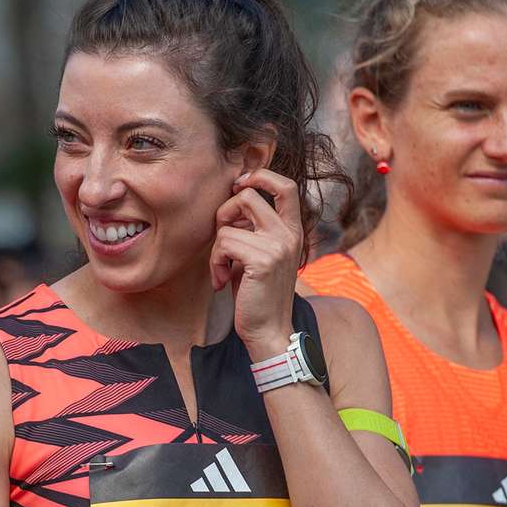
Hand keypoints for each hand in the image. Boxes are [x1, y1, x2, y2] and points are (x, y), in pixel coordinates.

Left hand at [209, 168, 302, 358]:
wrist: (269, 330)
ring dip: (216, 248)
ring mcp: (278, 245)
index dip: (260, 176)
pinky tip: (220, 282)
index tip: (239, 185)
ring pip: (229, 224)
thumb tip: (232, 203)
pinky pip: (224, 243)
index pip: (286, 185)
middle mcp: (290, 233)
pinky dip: (214, 263)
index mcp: (292, 230)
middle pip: (250, 194)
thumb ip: (252, 229)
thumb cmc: (256, 294)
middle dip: (225, 212)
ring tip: (221, 269)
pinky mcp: (263, 260)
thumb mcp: (257, 256)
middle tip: (223, 236)